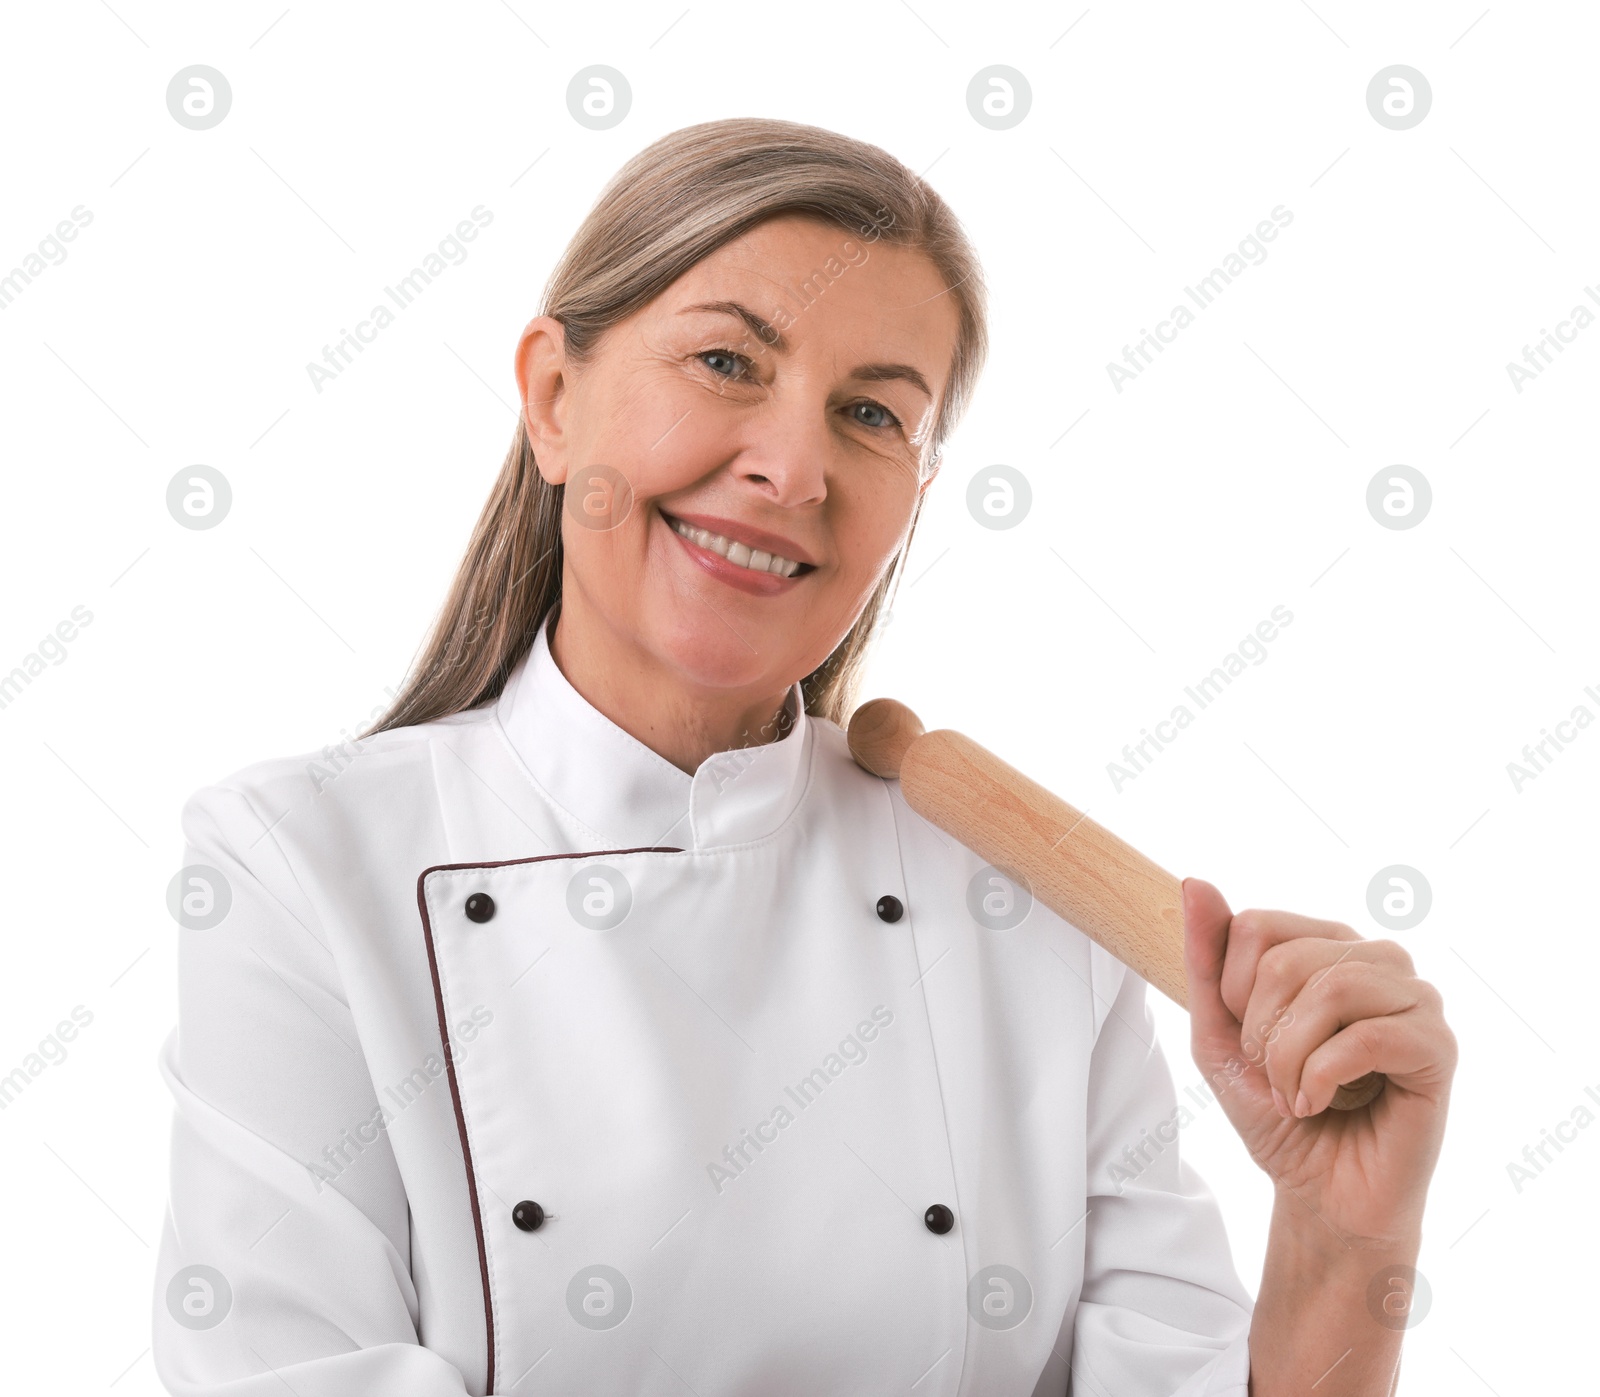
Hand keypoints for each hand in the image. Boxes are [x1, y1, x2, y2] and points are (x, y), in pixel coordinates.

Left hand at [1180, 877, 1456, 1247]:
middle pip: (1286, 957)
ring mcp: (1414, 998)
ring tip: (1296, 1093)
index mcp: (1325, 945)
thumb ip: (1205, 960)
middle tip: (1274, 1077)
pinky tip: (1322, 1104)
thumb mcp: (1218, 1034)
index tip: (1248, 1041)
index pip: (1255, 924)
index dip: (1231, 991)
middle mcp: (1375, 959)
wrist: (1319, 1193)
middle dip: (1259, 1033)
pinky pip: (1368, 1036)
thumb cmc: (1275, 1110)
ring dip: (1290, 1058)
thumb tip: (1196, 882)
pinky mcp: (1438, 1046)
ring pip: (1330, 988)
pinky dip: (1323, 1078)